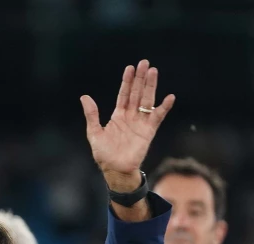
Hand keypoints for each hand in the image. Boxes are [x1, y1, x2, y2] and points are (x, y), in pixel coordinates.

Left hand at [81, 59, 174, 189]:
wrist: (115, 170)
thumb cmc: (104, 154)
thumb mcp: (94, 133)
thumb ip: (91, 115)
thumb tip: (84, 97)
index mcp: (118, 115)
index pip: (124, 94)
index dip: (127, 81)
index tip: (130, 67)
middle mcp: (131, 116)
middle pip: (137, 93)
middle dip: (140, 78)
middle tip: (144, 63)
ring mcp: (140, 123)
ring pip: (147, 100)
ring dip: (150, 87)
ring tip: (153, 72)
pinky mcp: (149, 131)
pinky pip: (157, 117)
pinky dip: (163, 108)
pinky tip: (169, 98)